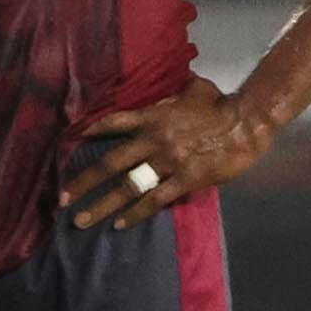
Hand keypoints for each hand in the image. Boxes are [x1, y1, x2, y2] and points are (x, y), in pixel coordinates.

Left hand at [65, 78, 265, 231]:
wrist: (248, 123)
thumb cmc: (222, 105)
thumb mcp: (191, 90)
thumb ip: (172, 94)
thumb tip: (167, 86)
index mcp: (152, 117)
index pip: (112, 123)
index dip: (88, 132)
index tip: (67, 143)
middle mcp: (152, 140)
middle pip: (110, 163)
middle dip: (83, 182)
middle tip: (62, 199)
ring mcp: (168, 162)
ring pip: (128, 186)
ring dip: (102, 205)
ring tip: (82, 220)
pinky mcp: (186, 179)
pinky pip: (155, 199)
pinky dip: (136, 213)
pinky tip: (120, 224)